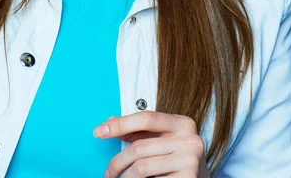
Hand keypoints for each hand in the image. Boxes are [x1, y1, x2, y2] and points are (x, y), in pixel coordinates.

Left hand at [93, 111, 209, 177]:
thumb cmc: (175, 158)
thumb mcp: (160, 139)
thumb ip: (137, 130)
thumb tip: (108, 122)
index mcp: (183, 123)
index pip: (146, 118)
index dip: (120, 124)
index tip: (98, 132)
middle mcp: (191, 140)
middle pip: (140, 147)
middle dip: (118, 161)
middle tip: (108, 172)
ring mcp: (192, 162)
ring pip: (142, 168)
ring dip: (125, 177)